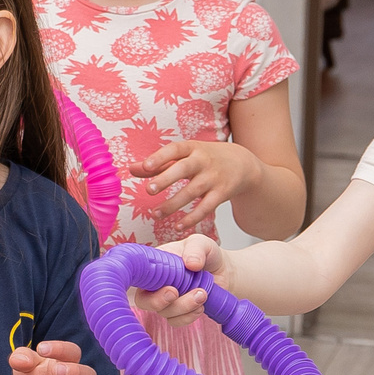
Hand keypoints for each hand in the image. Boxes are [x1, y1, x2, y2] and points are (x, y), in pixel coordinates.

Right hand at [128, 236, 223, 321]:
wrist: (222, 271)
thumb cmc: (206, 254)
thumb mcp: (201, 243)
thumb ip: (195, 249)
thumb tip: (191, 264)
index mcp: (154, 265)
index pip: (136, 276)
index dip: (141, 284)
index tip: (164, 284)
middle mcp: (155, 284)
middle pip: (144, 301)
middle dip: (158, 301)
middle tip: (176, 292)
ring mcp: (166, 300)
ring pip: (163, 312)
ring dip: (182, 307)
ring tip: (202, 294)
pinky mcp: (177, 312)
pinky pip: (176, 321)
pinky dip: (188, 316)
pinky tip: (201, 306)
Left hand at [133, 140, 260, 227]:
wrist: (242, 164)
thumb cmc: (205, 158)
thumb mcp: (185, 155)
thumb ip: (158, 163)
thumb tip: (131, 169)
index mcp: (191, 148)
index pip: (174, 150)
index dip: (160, 157)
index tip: (146, 167)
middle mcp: (203, 161)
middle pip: (184, 169)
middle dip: (166, 179)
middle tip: (149, 190)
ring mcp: (213, 178)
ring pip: (192, 192)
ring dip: (173, 204)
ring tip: (155, 214)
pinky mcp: (222, 194)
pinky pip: (206, 208)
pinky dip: (192, 218)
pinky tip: (177, 226)